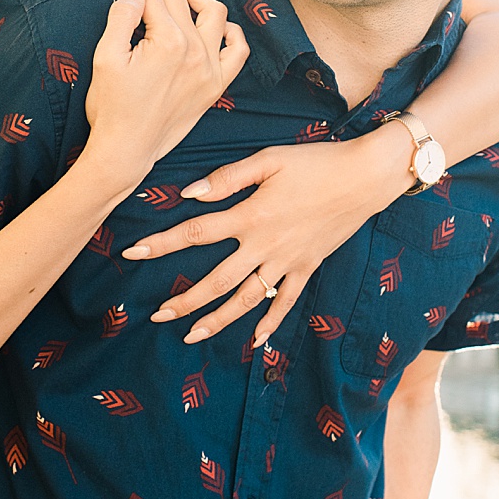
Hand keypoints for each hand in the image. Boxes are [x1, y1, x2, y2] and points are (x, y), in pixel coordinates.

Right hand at [82, 0, 247, 191]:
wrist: (125, 152)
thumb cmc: (110, 108)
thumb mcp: (106, 58)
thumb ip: (122, 16)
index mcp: (170, 42)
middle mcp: (197, 52)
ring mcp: (211, 69)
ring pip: (213, 14)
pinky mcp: (215, 86)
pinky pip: (236, 51)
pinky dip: (230, 32)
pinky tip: (215, 22)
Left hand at [120, 132, 414, 343]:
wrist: (365, 177)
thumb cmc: (315, 162)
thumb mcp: (269, 160)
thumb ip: (228, 178)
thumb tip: (189, 194)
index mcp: (250, 216)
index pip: (195, 233)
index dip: (162, 243)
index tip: (132, 254)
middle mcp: (265, 246)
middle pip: (216, 280)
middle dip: (184, 300)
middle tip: (157, 315)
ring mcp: (287, 262)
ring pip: (246, 299)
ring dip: (218, 320)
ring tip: (192, 335)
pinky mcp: (308, 267)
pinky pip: (286, 301)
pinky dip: (270, 322)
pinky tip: (255, 339)